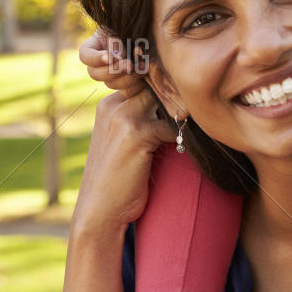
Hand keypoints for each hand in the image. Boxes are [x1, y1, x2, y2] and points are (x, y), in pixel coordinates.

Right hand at [71, 83, 175, 233]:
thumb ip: (140, 118)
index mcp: (108, 105)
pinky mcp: (136, 134)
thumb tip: (177, 104)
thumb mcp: (122, 141)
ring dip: (180, 115)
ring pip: (165, 102)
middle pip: (156, 86)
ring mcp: (123, 119)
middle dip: (177, 98)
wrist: (99, 210)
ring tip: (187, 129)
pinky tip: (178, 149)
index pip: (145, 81)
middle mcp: (112, 107)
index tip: (184, 102)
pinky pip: (170, 126)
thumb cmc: (116, 178)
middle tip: (192, 114)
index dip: (167, 90)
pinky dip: (179, 137)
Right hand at [79, 27, 147, 95]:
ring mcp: (112, 75)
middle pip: (96, 74)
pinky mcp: (127, 83)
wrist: (149, 32)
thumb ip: (116, 42)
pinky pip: (126, 91)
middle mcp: (100, 64)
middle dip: (113, 70)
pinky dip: (136, 86)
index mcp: (94, 47)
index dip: (96, 58)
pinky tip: (146, 77)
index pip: (85, 55)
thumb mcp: (122, 30)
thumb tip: (116, 58)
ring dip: (127, 78)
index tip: (110, 57)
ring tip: (142, 68)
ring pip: (111, 84)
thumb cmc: (133, 27)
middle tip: (129, 65)